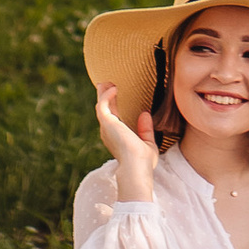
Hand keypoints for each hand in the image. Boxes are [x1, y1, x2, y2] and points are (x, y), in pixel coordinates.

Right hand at [94, 84, 157, 200]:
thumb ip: (145, 129)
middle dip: (104, 96)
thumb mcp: (148, 143)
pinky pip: (103, 104)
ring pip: (100, 106)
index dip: (113, 106)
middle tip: (106, 83)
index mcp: (116, 137)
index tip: (115, 94)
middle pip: (104, 110)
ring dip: (103, 93)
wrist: (137, 167)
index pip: (113, 118)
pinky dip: (107, 95)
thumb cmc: (143, 161)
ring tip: (107, 81)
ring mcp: (106, 127)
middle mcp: (108, 132)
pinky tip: (114, 88)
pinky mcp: (107, 122)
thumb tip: (145, 113)